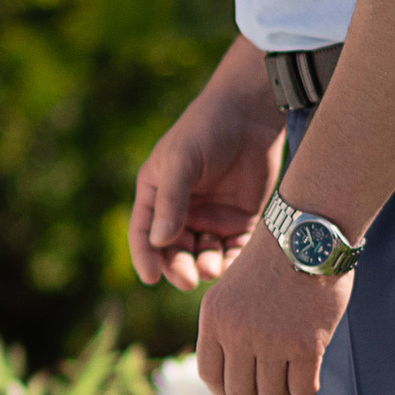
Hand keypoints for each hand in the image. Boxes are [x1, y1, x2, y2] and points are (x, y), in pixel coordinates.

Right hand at [129, 54, 283, 288]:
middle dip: (178, 268)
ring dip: (206, 266)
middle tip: (187, 280)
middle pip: (174, 251)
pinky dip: (233, 260)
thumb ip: (172, 201)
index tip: (151, 277)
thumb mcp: (181, 162)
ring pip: (204, 255)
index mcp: (158, 195)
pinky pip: (235, 249)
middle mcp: (182, 211)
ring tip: (212, 269)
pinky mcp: (241, 219)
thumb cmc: (205, 131)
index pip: (145, 234)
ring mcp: (212, 217)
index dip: (145, 257)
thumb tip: (160, 242)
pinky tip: (233, 264)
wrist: (249, 114)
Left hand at [195, 230, 351, 394]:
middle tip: (272, 385)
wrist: (310, 235)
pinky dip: (307, 384)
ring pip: (273, 393)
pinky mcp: (306, 346)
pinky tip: (311, 366)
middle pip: (240, 392)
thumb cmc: (275, 262)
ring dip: (284, 387)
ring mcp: (271, 341)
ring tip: (293, 366)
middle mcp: (237, 333)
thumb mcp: (234, 290)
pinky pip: (303, 389)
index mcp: (214, 317)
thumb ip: (228, 330)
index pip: (210, 375)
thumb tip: (237, 386)